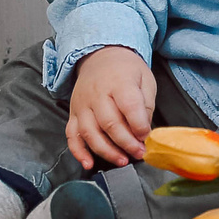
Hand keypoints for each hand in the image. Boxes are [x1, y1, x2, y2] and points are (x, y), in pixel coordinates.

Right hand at [66, 46, 156, 169]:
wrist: (100, 55)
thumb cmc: (125, 70)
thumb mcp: (144, 79)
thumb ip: (146, 105)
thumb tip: (144, 131)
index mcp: (119, 82)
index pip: (129, 106)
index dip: (140, 125)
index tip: (147, 136)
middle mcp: (97, 94)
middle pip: (109, 123)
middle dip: (126, 143)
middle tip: (139, 152)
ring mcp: (82, 104)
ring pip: (90, 133)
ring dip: (107, 151)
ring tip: (122, 160)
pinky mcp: (74, 113)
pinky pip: (72, 135)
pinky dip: (78, 152)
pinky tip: (88, 163)